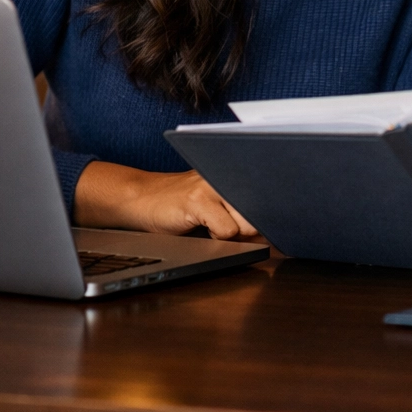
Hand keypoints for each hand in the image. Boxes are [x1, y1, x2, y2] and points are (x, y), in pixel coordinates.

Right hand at [73, 161, 258, 238]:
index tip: (267, 227)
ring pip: (246, 223)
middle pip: (260, 212)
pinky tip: (199, 228)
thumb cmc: (180, 205)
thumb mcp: (215, 204)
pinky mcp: (198, 199)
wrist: (141, 198)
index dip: (267, 217)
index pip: (267, 196)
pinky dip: (217, 238)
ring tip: (211, 226)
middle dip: (250, 229)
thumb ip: (239, 211)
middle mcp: (227, 174)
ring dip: (233, 235)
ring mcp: (212, 185)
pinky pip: (226, 230)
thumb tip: (269, 231)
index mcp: (234, 174)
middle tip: (225, 227)